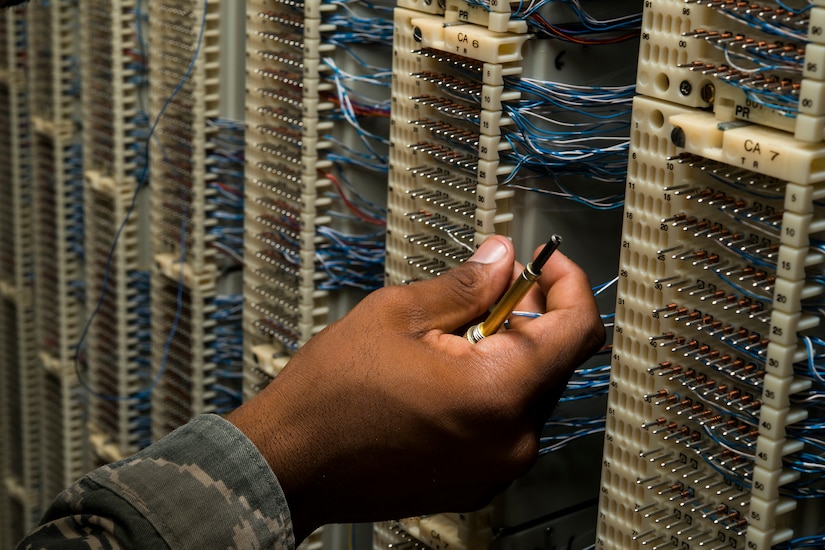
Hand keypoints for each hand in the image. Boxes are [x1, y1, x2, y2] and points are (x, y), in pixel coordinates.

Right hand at [227, 235, 604, 540]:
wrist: (290, 465)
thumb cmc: (329, 399)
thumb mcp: (397, 315)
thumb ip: (465, 284)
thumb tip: (500, 261)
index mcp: (496, 395)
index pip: (578, 330)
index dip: (568, 284)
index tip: (545, 264)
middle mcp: (510, 442)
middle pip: (556, 360)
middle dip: (529, 314)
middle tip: (488, 288)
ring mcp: (496, 468)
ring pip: (531, 391)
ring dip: (507, 352)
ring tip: (451, 336)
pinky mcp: (479, 481)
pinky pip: (508, 423)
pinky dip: (492, 389)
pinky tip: (447, 373)